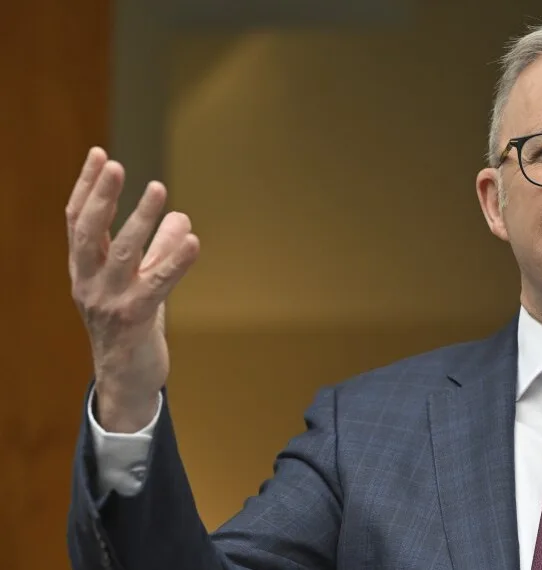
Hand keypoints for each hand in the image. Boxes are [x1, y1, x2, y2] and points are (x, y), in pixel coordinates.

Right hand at [66, 148, 199, 432]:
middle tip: (115, 165)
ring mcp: (110, 302)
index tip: (98, 154)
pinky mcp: (135, 319)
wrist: (127, 380)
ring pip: (123, 254)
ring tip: (158, 190)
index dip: (86, 187)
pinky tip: (193, 241)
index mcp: (84, 270)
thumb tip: (180, 218)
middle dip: (101, 196)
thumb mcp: (141, 283)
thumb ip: (156, 251)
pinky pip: (157, 284)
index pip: (77, 221)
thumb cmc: (133, 327)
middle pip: (89, 232)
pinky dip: (175, 261)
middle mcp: (89, 283)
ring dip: (141, 219)